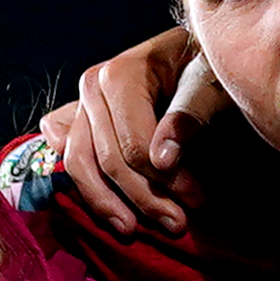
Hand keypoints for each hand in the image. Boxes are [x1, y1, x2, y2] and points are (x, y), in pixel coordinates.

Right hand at [34, 28, 215, 235]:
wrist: (197, 50)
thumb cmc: (210, 63)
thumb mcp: (212, 83)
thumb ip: (190, 115)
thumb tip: (161, 161)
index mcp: (120, 75)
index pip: (132, 146)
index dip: (165, 181)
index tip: (196, 202)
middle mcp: (91, 87)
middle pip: (106, 161)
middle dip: (141, 198)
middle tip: (176, 225)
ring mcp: (80, 103)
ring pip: (80, 166)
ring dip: (106, 204)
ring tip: (134, 229)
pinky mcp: (78, 117)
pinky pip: (67, 156)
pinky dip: (81, 181)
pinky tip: (103, 202)